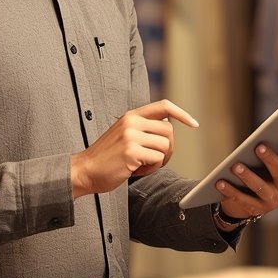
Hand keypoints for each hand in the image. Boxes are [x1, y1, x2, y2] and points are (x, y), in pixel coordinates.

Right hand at [71, 99, 198, 196]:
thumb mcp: (124, 134)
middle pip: (169, 131)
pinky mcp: (131, 151)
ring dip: (159, 160)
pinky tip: (136, 170)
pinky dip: (152, 168)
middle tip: (156, 160)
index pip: (164, 106)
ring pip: (165, 146)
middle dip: (168, 148)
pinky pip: (157, 159)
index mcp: (131, 116)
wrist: (84, 170)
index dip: (182, 114)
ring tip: (142, 164)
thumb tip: (169, 126)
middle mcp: (131, 122)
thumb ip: (143, 128)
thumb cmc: (107, 157)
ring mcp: (131, 136)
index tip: (193, 123)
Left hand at [214, 128, 277, 222]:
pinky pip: (242, 199)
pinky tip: (219, 182)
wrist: (257, 202)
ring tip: (235, 166)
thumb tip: (264, 133)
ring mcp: (273, 200)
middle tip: (258, 147)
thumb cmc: (267, 172)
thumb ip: (276, 149)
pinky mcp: (257, 209)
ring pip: (260, 187)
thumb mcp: (275, 163)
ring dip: (247, 176)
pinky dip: (230, 190)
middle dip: (270, 159)